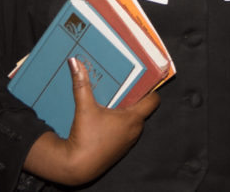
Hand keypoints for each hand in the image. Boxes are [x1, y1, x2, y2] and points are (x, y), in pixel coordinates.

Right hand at [24, 57, 159, 184]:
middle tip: (123, 82)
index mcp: (133, 119)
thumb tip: (76, 63)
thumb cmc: (86, 139)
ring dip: (125, 109)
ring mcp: (128, 140)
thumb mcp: (84, 108)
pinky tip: (105, 114)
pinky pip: (125, 130)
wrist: (77, 167)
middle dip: (133, 95)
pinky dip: (119, 121)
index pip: (153, 100)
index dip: (150, 88)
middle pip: (141, 107)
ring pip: (133, 119)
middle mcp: (135, 130)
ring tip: (113, 96)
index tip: (142, 78)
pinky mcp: (120, 148)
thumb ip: (81, 84)